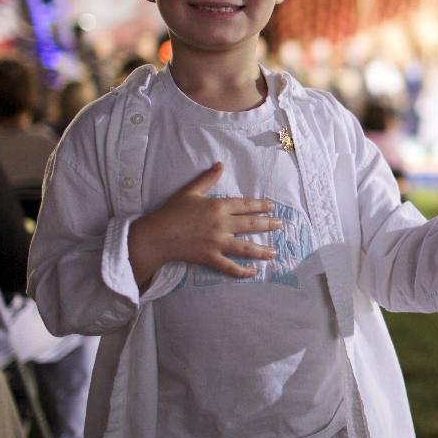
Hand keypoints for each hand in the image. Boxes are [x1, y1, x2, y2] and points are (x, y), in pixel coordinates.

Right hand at [128, 162, 278, 287]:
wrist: (157, 235)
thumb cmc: (172, 212)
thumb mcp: (190, 191)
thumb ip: (207, 179)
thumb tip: (220, 165)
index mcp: (218, 206)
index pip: (245, 205)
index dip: (261, 205)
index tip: (272, 207)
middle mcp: (222, 224)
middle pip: (250, 225)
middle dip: (268, 225)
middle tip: (280, 225)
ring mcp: (217, 242)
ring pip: (245, 247)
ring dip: (262, 250)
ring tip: (274, 252)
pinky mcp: (210, 258)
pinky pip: (229, 267)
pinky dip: (242, 271)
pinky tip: (253, 272)